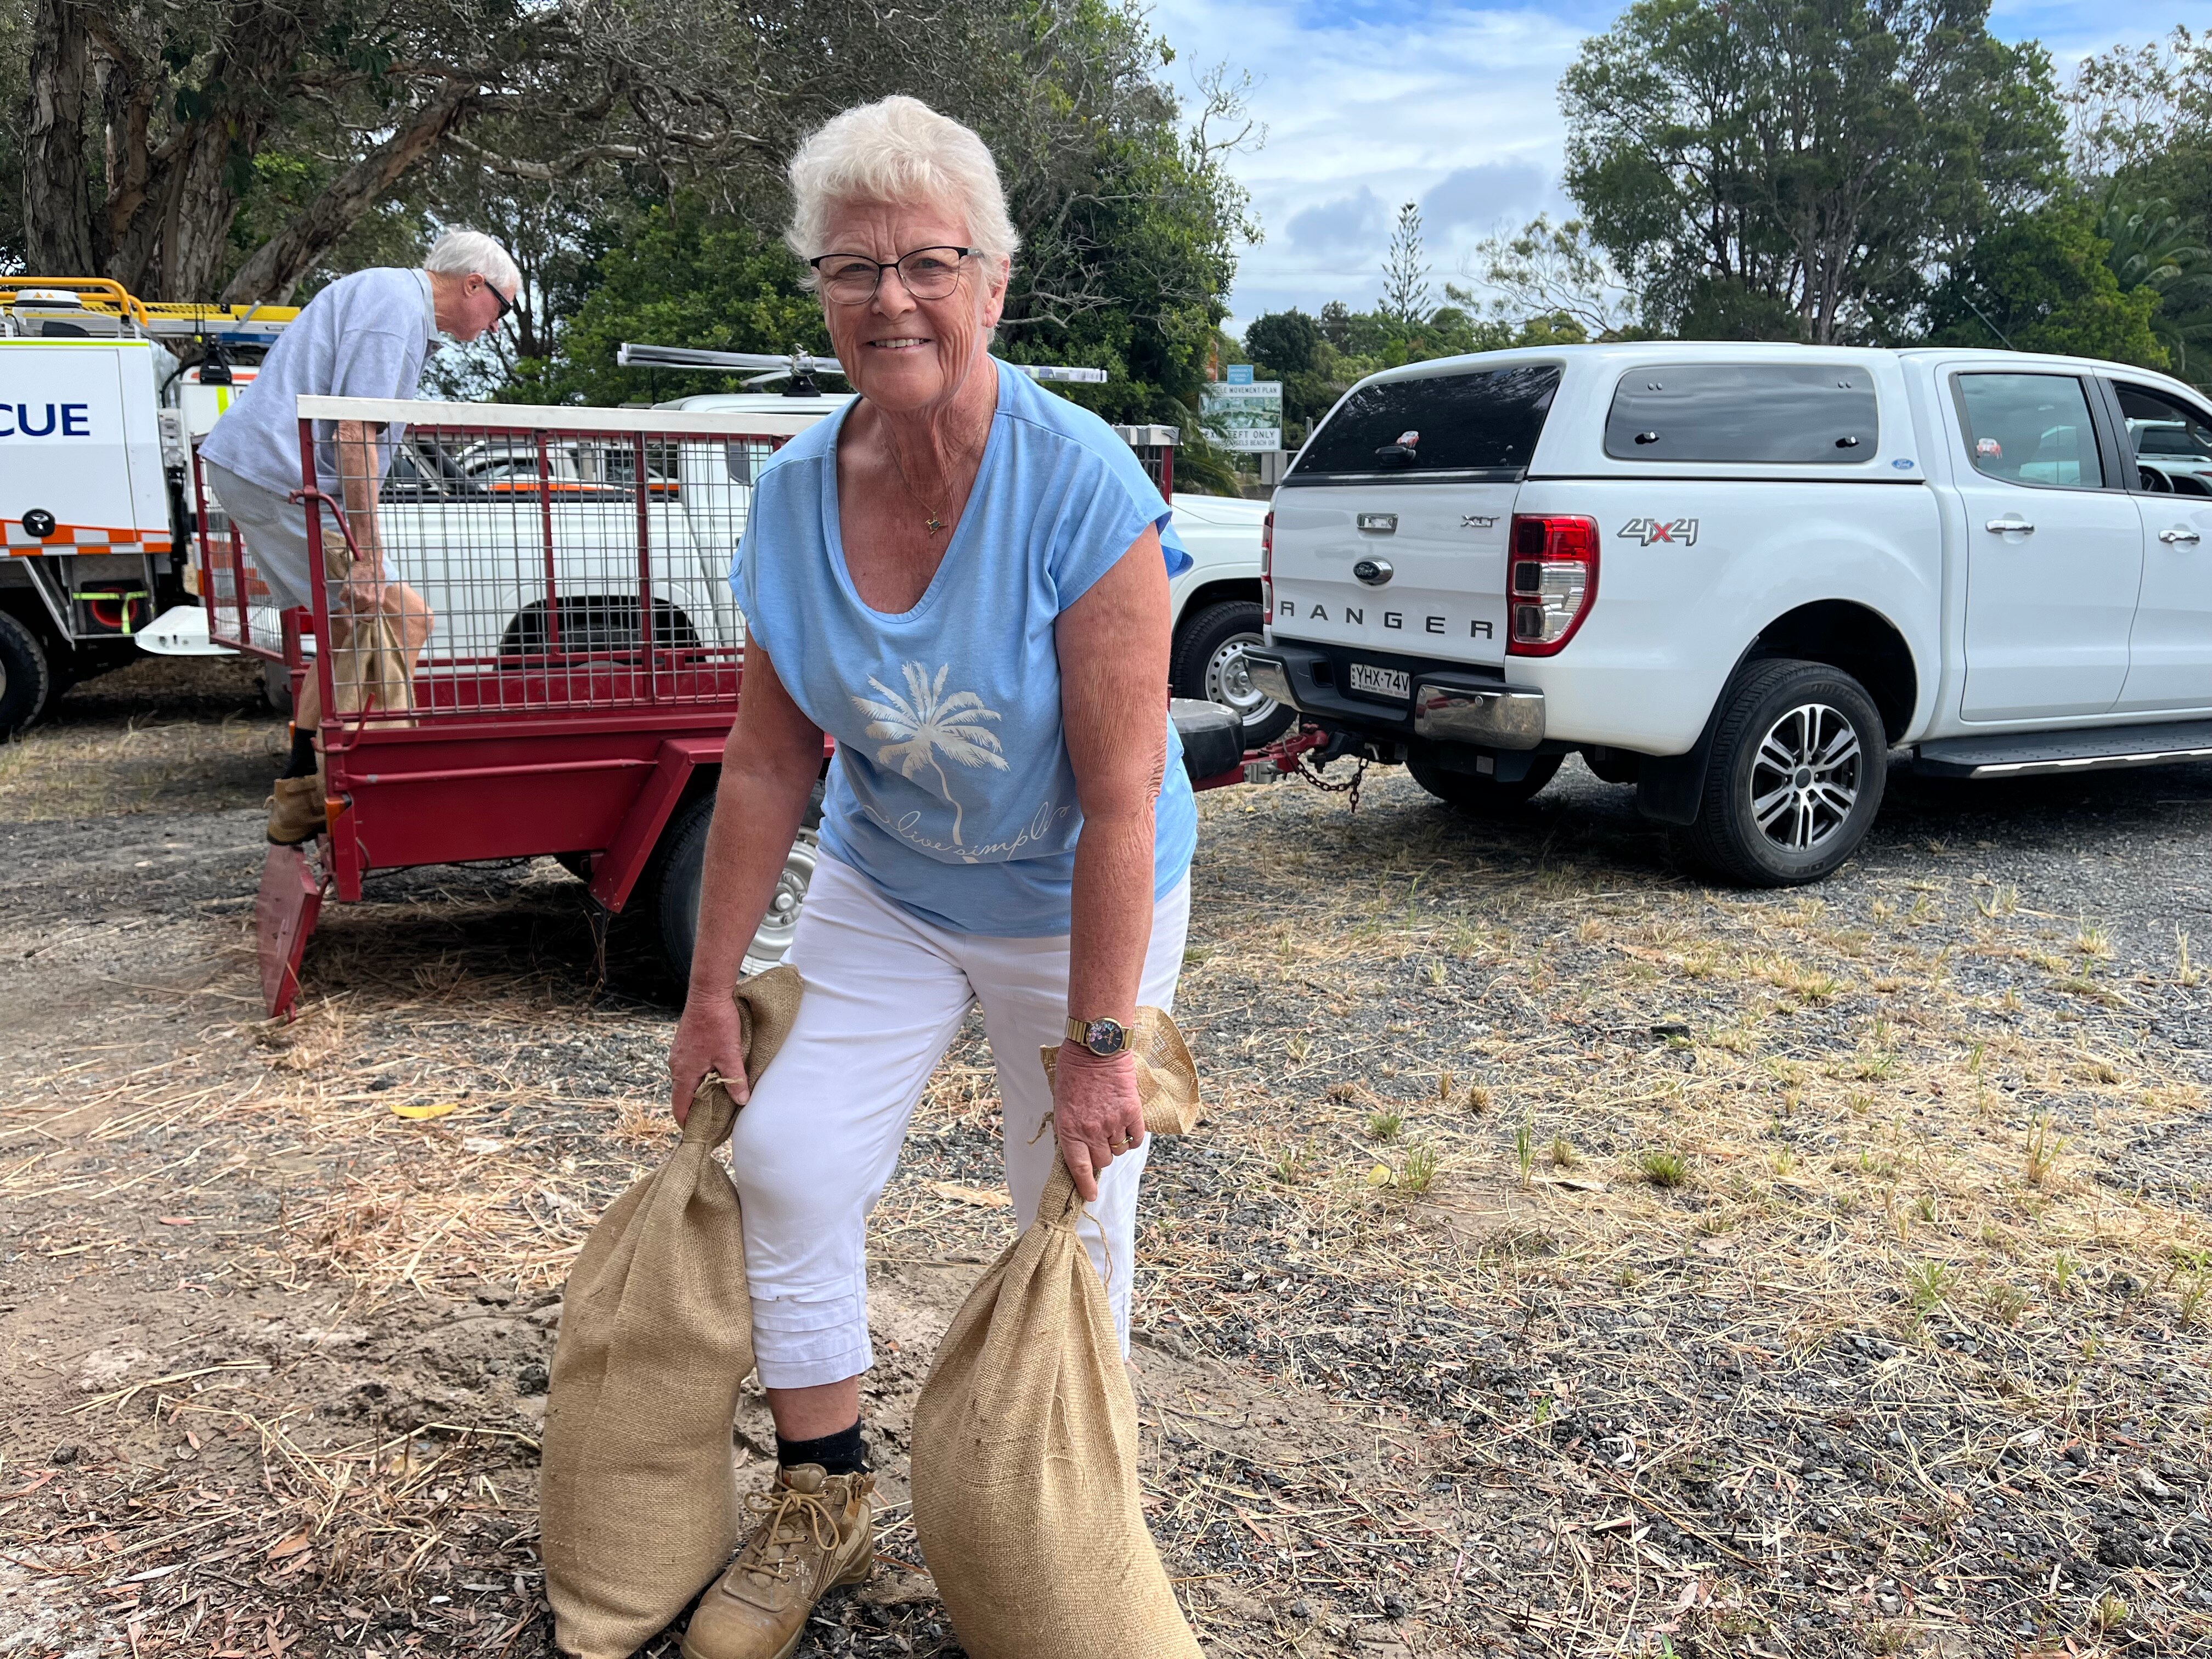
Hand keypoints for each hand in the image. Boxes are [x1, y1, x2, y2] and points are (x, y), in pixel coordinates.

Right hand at [339, 558, 386, 613]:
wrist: (370, 563)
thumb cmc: (377, 575)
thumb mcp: (381, 591)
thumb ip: (375, 601)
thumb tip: (369, 609)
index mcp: (377, 602)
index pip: (367, 617)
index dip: (362, 614)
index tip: (360, 611)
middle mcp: (367, 601)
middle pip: (356, 610)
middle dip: (355, 606)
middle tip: (355, 598)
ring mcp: (357, 596)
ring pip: (348, 604)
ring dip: (349, 600)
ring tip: (352, 593)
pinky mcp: (347, 589)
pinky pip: (342, 597)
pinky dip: (343, 594)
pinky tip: (346, 589)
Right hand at [669, 988, 748, 1125]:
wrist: (708, 994)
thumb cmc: (717, 1023)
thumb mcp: (730, 1054)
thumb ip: (735, 1080)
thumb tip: (742, 1102)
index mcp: (684, 1073)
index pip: (680, 1108)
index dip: (689, 1123)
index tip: (701, 1134)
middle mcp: (677, 1066)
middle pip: (683, 1096)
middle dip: (697, 1109)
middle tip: (715, 1119)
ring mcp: (679, 1055)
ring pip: (687, 1081)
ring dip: (700, 1091)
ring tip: (718, 1099)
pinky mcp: (685, 1045)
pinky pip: (690, 1068)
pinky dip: (700, 1077)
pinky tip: (715, 1075)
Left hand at [1052, 1044, 1143, 1202]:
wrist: (1096, 1046)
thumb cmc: (1073, 1070)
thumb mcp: (1061, 1102)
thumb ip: (1071, 1126)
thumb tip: (1080, 1146)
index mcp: (1069, 1129)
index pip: (1078, 1167)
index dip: (1085, 1185)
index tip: (1089, 1195)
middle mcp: (1091, 1131)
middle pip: (1102, 1160)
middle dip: (1100, 1154)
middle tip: (1099, 1139)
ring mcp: (1113, 1123)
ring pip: (1119, 1151)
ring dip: (1115, 1144)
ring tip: (1112, 1125)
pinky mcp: (1132, 1113)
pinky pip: (1136, 1139)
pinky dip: (1133, 1138)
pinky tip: (1128, 1128)